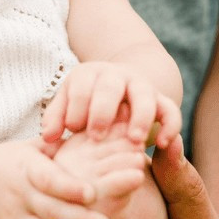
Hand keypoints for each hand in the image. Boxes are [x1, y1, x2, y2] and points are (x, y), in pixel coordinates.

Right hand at [0, 140, 112, 218]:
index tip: (93, 193)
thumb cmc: (20, 160)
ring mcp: (13, 216)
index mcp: (29, 169)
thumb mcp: (36, 146)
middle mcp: (20, 193)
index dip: (70, 187)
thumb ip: (62, 145)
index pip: (49, 179)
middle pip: (50, 210)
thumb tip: (95, 132)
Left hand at [42, 61, 181, 147]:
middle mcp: (116, 76)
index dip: (76, 107)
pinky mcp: (161, 100)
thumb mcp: (69, 104)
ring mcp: (141, 86)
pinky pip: (170, 110)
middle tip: (96, 136)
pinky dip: (169, 126)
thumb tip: (47, 138)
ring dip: (139, 118)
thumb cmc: (86, 103)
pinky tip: (161, 144)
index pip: (80, 86)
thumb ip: (57, 119)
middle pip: (110, 87)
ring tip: (133, 141)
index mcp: (89, 74)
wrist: (121, 87)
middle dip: (102, 111)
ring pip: (144, 96)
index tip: (72, 129)